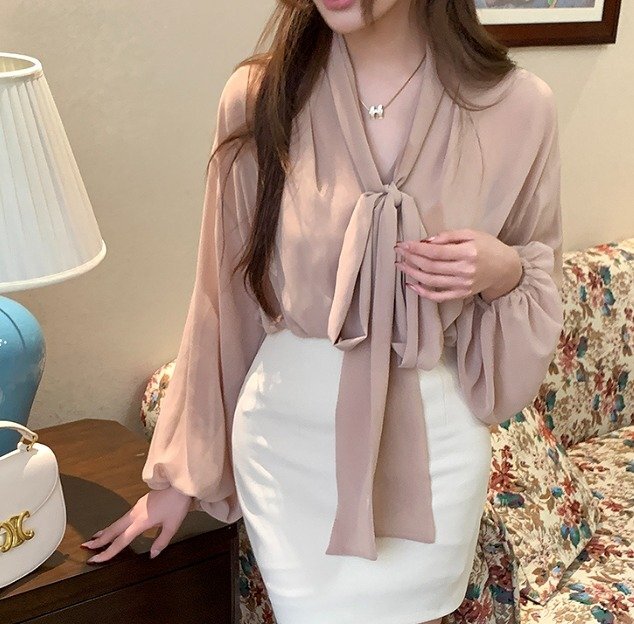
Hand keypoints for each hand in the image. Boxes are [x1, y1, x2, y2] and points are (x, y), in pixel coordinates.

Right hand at [81, 486, 194, 562]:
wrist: (179, 484)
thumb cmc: (176, 503)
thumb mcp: (172, 526)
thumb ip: (161, 541)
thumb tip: (152, 554)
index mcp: (141, 522)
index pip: (120, 541)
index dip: (107, 552)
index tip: (95, 559)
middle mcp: (135, 514)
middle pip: (113, 530)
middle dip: (98, 540)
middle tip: (85, 547)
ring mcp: (136, 507)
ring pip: (117, 522)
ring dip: (106, 531)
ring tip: (95, 538)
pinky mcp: (140, 504)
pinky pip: (123, 517)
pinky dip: (115, 524)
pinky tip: (116, 526)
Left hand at [394, 228, 522, 302]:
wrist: (505, 268)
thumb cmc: (488, 247)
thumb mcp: (472, 234)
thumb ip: (449, 236)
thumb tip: (427, 241)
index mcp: (467, 253)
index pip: (435, 252)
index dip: (416, 248)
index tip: (403, 244)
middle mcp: (464, 271)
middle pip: (430, 266)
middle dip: (411, 258)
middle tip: (399, 252)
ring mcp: (462, 285)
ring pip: (430, 281)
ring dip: (412, 273)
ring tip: (401, 265)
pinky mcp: (461, 294)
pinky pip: (438, 296)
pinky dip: (422, 292)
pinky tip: (411, 284)